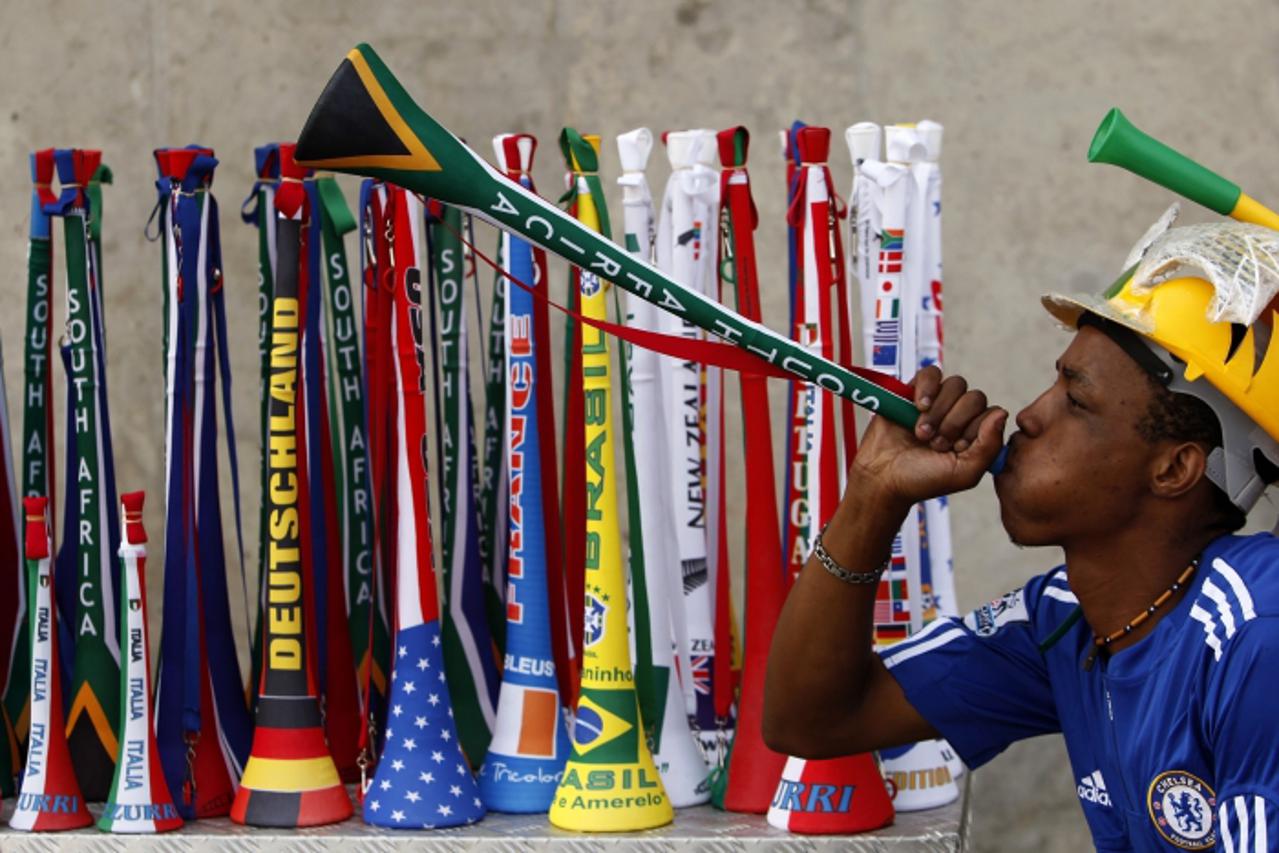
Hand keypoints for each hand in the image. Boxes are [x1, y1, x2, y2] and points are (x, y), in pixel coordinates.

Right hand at [849, 365, 1007, 508]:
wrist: (882, 478)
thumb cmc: (922, 480)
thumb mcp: (964, 472)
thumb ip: (989, 446)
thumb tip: (1002, 413)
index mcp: (974, 435)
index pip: (990, 414)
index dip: (974, 430)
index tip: (955, 450)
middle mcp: (958, 416)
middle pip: (974, 398)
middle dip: (954, 423)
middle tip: (934, 444)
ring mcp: (936, 402)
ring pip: (955, 385)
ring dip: (938, 411)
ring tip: (921, 433)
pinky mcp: (913, 391)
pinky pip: (931, 373)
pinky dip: (927, 388)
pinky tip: (918, 406)